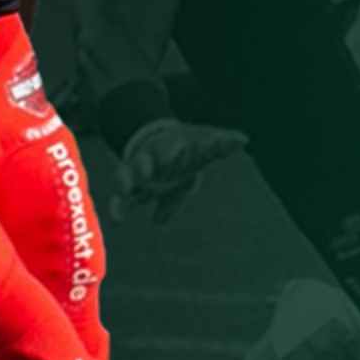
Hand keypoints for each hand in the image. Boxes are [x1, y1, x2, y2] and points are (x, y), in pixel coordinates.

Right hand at [119, 117, 249, 223]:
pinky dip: (117, 208)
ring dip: (124, 181)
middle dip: (143, 164)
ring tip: (125, 190)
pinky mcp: (132, 191)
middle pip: (143, 158)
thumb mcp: (204, 146)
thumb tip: (243, 139)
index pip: (169, 144)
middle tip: (146, 171)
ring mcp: (137, 174)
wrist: (166, 151)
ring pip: (125, 175)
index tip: (174, 152)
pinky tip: (116, 220)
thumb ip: (221, 144)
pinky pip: (121, 199)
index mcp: (169, 145)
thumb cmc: (188, 151)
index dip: (171, 148)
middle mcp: (149, 157)